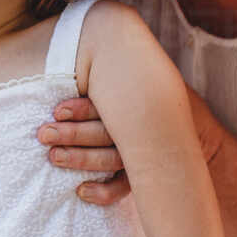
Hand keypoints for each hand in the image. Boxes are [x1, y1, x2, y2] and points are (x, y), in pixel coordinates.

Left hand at [38, 85, 224, 207]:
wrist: (193, 126)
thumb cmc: (146, 96)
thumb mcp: (135, 79)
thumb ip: (108, 74)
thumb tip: (72, 44)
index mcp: (136, 102)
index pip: (108, 106)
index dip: (82, 109)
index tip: (57, 110)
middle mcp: (142, 127)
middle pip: (106, 133)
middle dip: (72, 133)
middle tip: (43, 133)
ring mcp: (145, 153)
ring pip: (112, 159)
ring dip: (80, 159)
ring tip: (53, 157)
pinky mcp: (145, 174)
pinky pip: (125, 188)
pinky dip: (104, 192)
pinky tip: (81, 192)